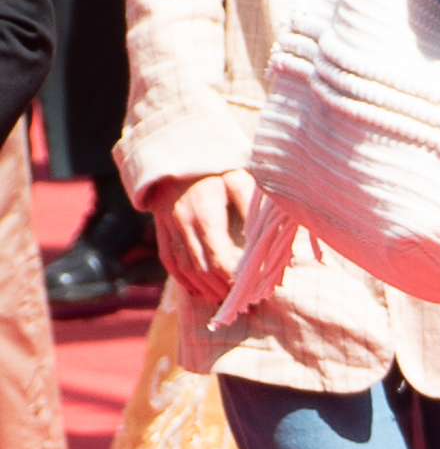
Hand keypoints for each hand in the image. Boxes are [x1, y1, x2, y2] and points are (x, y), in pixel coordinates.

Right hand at [148, 168, 255, 313]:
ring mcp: (169, 226)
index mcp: (205, 214)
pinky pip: (168, 259)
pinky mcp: (161, 226)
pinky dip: (182, 279)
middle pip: (202, 269)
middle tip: (243, 301)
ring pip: (184, 268)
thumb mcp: (239, 178)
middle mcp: (183, 223)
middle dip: (223, 289)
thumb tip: (268, 238)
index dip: (235, 280)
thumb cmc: (215, 163)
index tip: (253, 290)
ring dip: (204, 288)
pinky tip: (197, 289)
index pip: (219, 259)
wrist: (176, 146)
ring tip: (223, 299)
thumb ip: (252, 207)